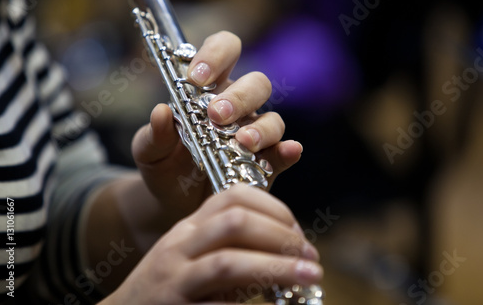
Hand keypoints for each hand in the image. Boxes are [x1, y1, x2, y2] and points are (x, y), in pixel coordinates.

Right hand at [101, 185, 321, 304]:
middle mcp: (180, 246)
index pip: (234, 195)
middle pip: (235, 222)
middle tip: (309, 256)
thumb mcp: (199, 257)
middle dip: (281, 235)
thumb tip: (290, 251)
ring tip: (308, 276)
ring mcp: (174, 279)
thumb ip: (237, 248)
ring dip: (276, 267)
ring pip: (228, 262)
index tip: (297, 231)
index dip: (275, 208)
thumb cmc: (173, 286)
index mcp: (190, 227)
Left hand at [131, 31, 302, 221]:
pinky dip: (288, 151)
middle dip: (239, 96)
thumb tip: (161, 111)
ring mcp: (255, 134)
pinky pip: (283, 153)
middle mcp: (238, 107)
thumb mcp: (148, 150)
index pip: (224, 51)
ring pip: (273, 118)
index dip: (216, 55)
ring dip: (260, 127)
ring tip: (241, 142)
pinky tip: (289, 151)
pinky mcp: (267, 163)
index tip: (197, 78)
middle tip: (216, 115)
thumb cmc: (163, 165)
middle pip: (256, 84)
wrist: (172, 202)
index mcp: (209, 89)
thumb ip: (154, 133)